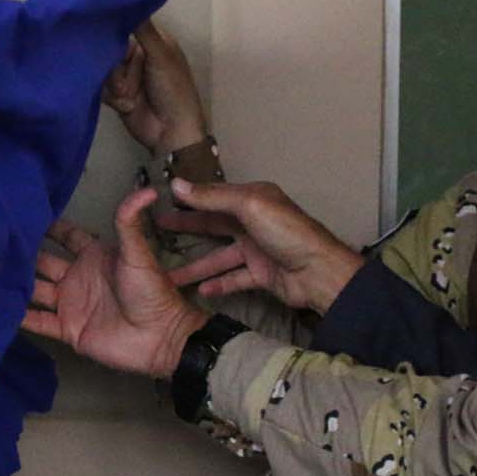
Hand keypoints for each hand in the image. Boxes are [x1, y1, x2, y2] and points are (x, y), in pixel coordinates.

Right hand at [23, 186, 207, 379]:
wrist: (159, 338)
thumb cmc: (150, 292)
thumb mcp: (138, 254)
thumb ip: (131, 222)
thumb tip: (149, 188)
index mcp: (94, 256)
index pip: (67, 236)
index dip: (49, 226)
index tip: (23, 212)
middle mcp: (78, 277)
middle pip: (44, 261)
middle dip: (23, 253)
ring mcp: (71, 304)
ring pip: (36, 290)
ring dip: (16, 283)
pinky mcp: (67, 329)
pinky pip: (38, 321)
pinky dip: (19, 317)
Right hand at [100, 21, 206, 157]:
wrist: (171, 132)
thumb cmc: (173, 88)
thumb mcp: (161, 55)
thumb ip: (143, 29)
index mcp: (152, 41)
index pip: (125, 25)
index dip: (113, 28)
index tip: (99, 25)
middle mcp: (137, 55)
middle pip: (109, 49)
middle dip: (116, 66)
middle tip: (128, 80)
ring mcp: (125, 75)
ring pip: (103, 70)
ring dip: (116, 85)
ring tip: (131, 96)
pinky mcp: (115, 95)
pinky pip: (100, 88)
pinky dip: (112, 97)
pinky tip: (126, 105)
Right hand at [160, 179, 360, 314]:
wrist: (318, 271)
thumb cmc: (286, 232)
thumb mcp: (249, 206)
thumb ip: (212, 197)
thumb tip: (176, 184)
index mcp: (253, 199)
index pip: (215, 195)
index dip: (190, 198)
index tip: (163, 200)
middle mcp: (254, 222)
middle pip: (214, 225)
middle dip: (187, 228)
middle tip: (158, 231)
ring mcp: (258, 250)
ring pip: (220, 257)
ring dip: (198, 266)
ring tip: (171, 276)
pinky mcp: (262, 274)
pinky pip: (235, 278)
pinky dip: (219, 284)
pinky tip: (200, 291)